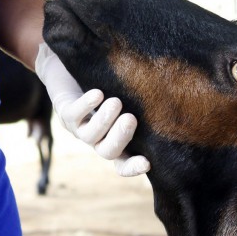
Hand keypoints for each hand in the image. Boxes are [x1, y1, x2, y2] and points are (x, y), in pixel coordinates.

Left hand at [35, 43, 150, 176]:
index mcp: (113, 138)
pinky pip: (73, 115)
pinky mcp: (64, 113)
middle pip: (108, 152)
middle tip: (131, 119)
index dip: (133, 167)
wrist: (66, 67)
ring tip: (115, 102)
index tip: (148, 163)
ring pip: (90, 137)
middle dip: (120, 138)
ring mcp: (79, 128)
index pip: (123, 162)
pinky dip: (86, 106)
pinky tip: (97, 94)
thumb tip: (172, 91)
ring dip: (104, 121)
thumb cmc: (103, 80)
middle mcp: (97, 138)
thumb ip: (141, 99)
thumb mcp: (124, 93)